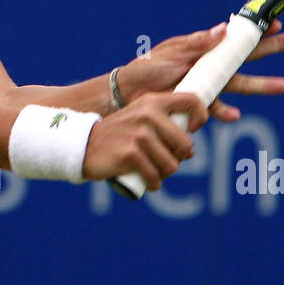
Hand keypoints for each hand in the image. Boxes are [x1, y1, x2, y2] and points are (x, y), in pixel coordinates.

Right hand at [82, 91, 208, 190]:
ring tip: (152, 171)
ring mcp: (139, 134)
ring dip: (164, 173)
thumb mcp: (139, 118)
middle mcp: (148, 114)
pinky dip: (153, 183)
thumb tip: (190, 150)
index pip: (191, 100)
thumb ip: (163, 126)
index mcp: (152, 101)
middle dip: (177, 158)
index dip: (200, 117)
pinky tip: (146, 180)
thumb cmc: (117, 135)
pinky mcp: (131, 154)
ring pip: (171, 165)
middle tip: (162, 160)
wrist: (83, 144)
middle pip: (185, 144)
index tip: (191, 131)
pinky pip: (155, 177)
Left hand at [113, 20, 283, 121]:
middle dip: (273, 48)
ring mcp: (207, 84)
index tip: (277, 23)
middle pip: (248, 57)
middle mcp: (210, 65)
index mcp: (204, 48)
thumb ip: (198, 43)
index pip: (236, 37)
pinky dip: (225, 111)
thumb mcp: (171, 52)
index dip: (257, 30)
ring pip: (240, 84)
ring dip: (261, 84)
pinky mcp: (199, 103)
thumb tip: (225, 29)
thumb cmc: (147, 69)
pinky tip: (235, 115)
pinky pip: (217, 108)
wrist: (128, 94)